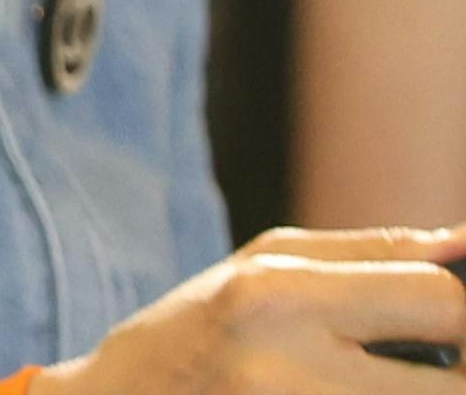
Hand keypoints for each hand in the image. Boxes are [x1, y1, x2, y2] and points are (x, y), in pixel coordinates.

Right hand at [38, 228, 465, 393]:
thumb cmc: (195, 329)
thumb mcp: (266, 265)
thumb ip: (376, 254)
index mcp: (276, 297)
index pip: (441, 302)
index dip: (464, 312)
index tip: (447, 322)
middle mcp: (288, 373)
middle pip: (458, 383)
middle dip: (458, 368)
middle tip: (423, 360)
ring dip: (420, 393)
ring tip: (370, 378)